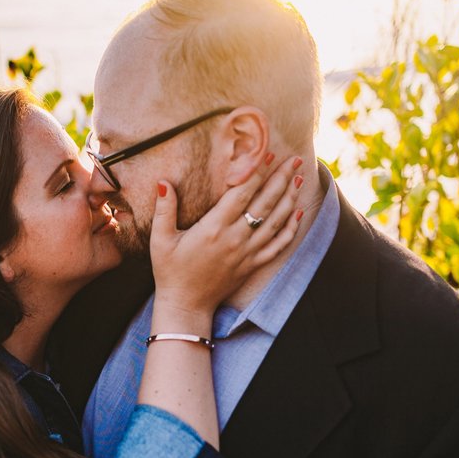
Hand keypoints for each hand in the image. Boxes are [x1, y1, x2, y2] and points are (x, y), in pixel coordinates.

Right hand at [150, 155, 303, 317]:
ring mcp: (247, 252)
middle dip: (280, 178)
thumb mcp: (160, 240)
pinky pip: (278, 245)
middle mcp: (235, 238)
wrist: (186, 304)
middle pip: (265, 203)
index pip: (241, 194)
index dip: (255, 172)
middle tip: (293, 159)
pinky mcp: (253, 265)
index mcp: (214, 228)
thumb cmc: (171, 271)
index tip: (266, 153)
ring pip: (276, 221)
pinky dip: (291, 229)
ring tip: (298, 177)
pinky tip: (298, 214)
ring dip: (289, 198)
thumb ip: (164, 209)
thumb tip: (163, 182)